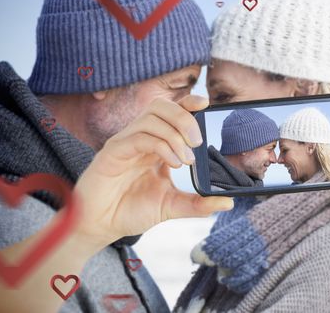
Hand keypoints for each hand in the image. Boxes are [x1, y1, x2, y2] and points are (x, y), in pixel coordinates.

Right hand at [73, 95, 232, 248]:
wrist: (101, 226)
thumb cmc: (131, 211)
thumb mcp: (172, 206)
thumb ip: (199, 203)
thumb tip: (228, 202)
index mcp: (154, 144)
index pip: (172, 112)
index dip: (188, 103)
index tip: (206, 104)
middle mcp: (140, 137)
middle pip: (162, 106)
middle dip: (185, 118)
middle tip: (198, 142)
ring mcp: (125, 142)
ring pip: (151, 117)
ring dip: (175, 134)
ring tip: (186, 159)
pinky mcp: (113, 152)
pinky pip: (139, 136)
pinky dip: (161, 145)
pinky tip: (172, 163)